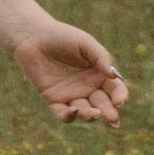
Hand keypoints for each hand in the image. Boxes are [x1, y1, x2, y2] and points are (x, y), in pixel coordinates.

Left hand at [10, 24, 126, 125]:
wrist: (33, 36)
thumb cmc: (61, 36)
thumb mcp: (85, 43)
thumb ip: (101, 57)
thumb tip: (114, 76)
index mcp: (99, 75)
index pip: (115, 89)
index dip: (120, 96)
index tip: (120, 101)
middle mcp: (88, 88)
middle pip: (103, 104)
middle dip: (109, 112)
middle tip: (112, 118)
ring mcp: (71, 95)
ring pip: (85, 112)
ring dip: (91, 115)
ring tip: (96, 114)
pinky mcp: (53, 100)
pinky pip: (63, 114)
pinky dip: (69, 116)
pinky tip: (74, 111)